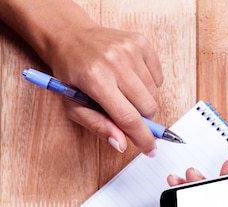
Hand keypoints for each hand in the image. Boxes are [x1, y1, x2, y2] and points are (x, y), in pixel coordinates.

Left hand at [48, 24, 163, 156]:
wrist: (69, 36)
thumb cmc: (70, 72)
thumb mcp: (73, 105)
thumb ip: (98, 126)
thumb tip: (121, 144)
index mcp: (95, 80)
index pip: (129, 118)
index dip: (143, 139)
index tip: (150, 150)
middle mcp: (115, 62)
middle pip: (148, 108)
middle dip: (143, 120)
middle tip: (131, 118)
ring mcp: (130, 50)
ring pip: (154, 94)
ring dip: (144, 102)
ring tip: (125, 94)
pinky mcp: (141, 42)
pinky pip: (158, 77)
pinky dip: (149, 85)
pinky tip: (131, 80)